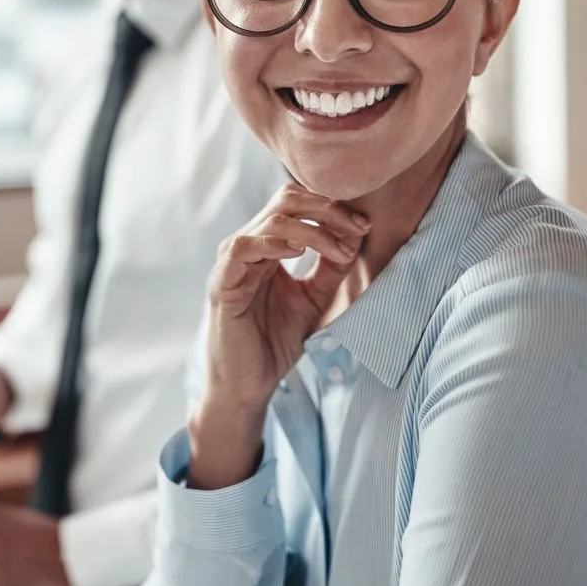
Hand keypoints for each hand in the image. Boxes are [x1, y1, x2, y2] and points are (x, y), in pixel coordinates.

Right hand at [190, 184, 367, 487]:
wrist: (249, 384)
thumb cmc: (275, 342)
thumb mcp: (314, 299)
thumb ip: (331, 269)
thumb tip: (354, 237)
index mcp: (267, 246)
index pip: (297, 205)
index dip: (332, 209)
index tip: (364, 227)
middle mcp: (248, 246)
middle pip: (285, 201)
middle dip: (326, 209)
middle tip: (356, 228)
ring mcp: (232, 262)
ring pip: (270, 221)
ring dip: (311, 229)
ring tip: (338, 250)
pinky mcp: (222, 282)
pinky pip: (242, 247)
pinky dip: (272, 243)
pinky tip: (298, 253)